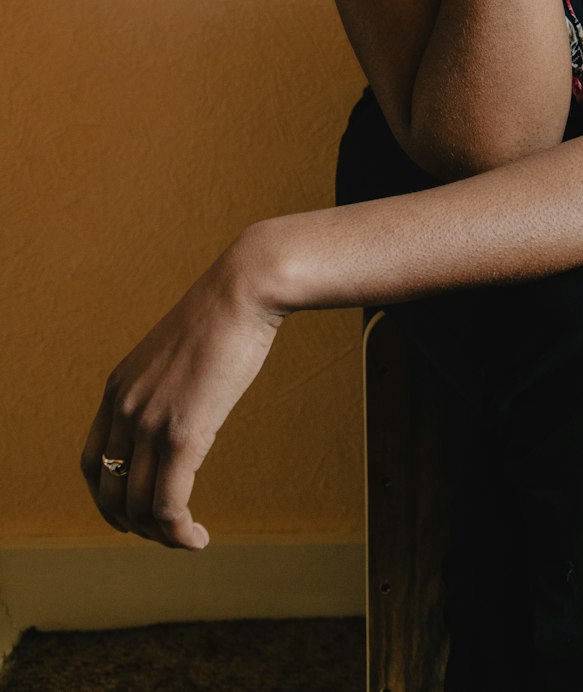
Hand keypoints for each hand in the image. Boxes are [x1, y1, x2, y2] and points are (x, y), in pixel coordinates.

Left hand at [80, 231, 285, 549]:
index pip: (93, 462)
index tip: (136, 509)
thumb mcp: (179, 356)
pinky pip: (168, 504)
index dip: (108, 496)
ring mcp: (149, 422)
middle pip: (109, 492)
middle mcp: (123, 408)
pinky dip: (179, 533)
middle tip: (166, 532)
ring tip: (189, 539)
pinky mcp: (182, 433)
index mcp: (117, 388)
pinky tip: (199, 538)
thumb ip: (168, 387)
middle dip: (134, 524)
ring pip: (138, 507)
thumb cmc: (225, 317)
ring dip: (162, 535)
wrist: (243, 290)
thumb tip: (186, 412)